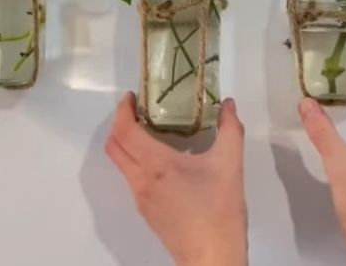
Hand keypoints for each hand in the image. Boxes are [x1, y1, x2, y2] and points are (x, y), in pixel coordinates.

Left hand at [105, 93, 247, 265]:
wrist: (213, 259)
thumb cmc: (218, 210)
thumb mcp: (230, 164)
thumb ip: (230, 129)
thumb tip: (228, 104)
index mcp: (156, 165)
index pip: (124, 132)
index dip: (122, 111)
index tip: (132, 96)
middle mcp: (141, 181)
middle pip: (115, 147)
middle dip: (120, 124)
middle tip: (138, 110)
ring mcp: (142, 199)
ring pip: (122, 164)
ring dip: (127, 143)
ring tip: (151, 130)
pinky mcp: (148, 213)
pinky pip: (133, 179)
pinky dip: (137, 161)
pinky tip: (163, 160)